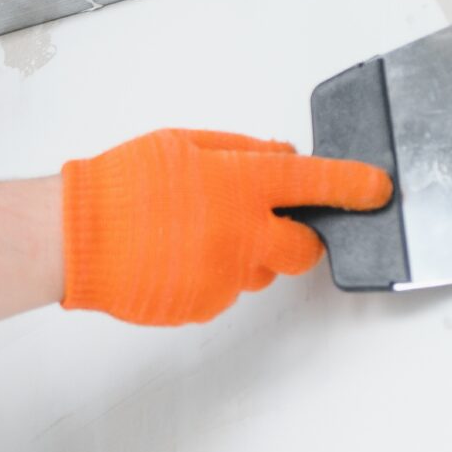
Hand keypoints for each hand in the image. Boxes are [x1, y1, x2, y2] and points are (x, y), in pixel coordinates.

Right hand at [60, 128, 391, 324]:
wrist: (75, 238)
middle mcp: (243, 236)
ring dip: (246, 253)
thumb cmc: (121, 185)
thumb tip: (283, 159)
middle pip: (304, 248)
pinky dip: (212, 273)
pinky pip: (225, 290)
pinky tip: (178, 254)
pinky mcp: (204, 307)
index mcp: (241, 186)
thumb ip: (242, 152)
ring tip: (196, 232)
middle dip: (298, 235)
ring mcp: (225, 278)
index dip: (353, 186)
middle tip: (269, 220)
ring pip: (260, 270)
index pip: (317, 184)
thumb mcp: (185, 145)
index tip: (376, 189)